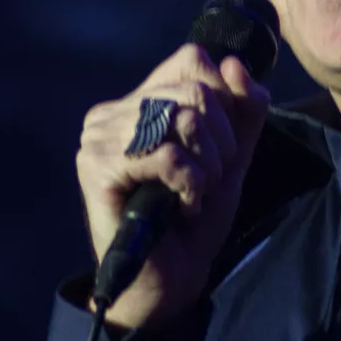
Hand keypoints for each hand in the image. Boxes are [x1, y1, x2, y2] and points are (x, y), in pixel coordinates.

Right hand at [76, 43, 269, 329]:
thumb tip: (235, 63)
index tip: (223, 148)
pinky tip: (179, 206)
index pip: (191, 60)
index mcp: (140, 100)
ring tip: (193, 194)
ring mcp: (99, 138)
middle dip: (221, 141)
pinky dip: (189, 184)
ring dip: (206, 166)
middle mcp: (112, 112)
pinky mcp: (96, 167)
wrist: (172, 279)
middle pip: (194, 90)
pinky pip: (166, 154)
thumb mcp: (231, 156)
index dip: (225, 99)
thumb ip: (243, 109)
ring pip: (182, 118)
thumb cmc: (194, 218)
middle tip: (209, 179)